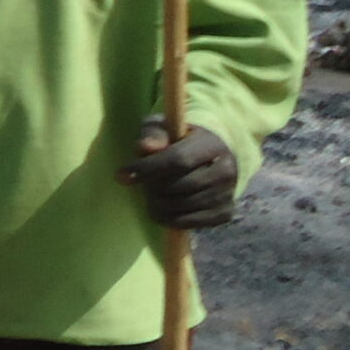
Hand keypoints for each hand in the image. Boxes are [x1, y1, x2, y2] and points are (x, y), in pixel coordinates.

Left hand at [117, 119, 237, 228]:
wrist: (213, 154)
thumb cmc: (179, 138)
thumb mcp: (163, 127)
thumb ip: (152, 134)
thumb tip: (145, 147)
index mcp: (212, 144)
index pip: (179, 160)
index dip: (148, 168)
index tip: (121, 175)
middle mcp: (226, 170)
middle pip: (180, 186)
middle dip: (152, 187)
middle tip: (142, 184)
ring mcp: (228, 193)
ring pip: (183, 206)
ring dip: (157, 203)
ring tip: (151, 194)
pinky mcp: (225, 213)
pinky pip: (191, 223)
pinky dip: (169, 219)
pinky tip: (160, 208)